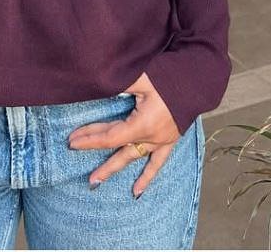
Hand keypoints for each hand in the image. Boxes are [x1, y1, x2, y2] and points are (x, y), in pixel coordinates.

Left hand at [68, 71, 180, 197]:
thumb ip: (121, 82)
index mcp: (143, 124)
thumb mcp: (143, 78)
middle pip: (117, 147)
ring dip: (114, 167)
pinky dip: (147, 177)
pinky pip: (157, 163)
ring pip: (132, 157)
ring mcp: (161, 141)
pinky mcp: (169, 141)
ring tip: (96, 181)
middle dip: (94, 149)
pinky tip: (137, 192)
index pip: (110, 137)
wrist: (198, 83)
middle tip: (73, 151)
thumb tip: (100, 81)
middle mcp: (151, 137)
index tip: (72, 140)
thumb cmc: (170, 78)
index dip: (90, 138)